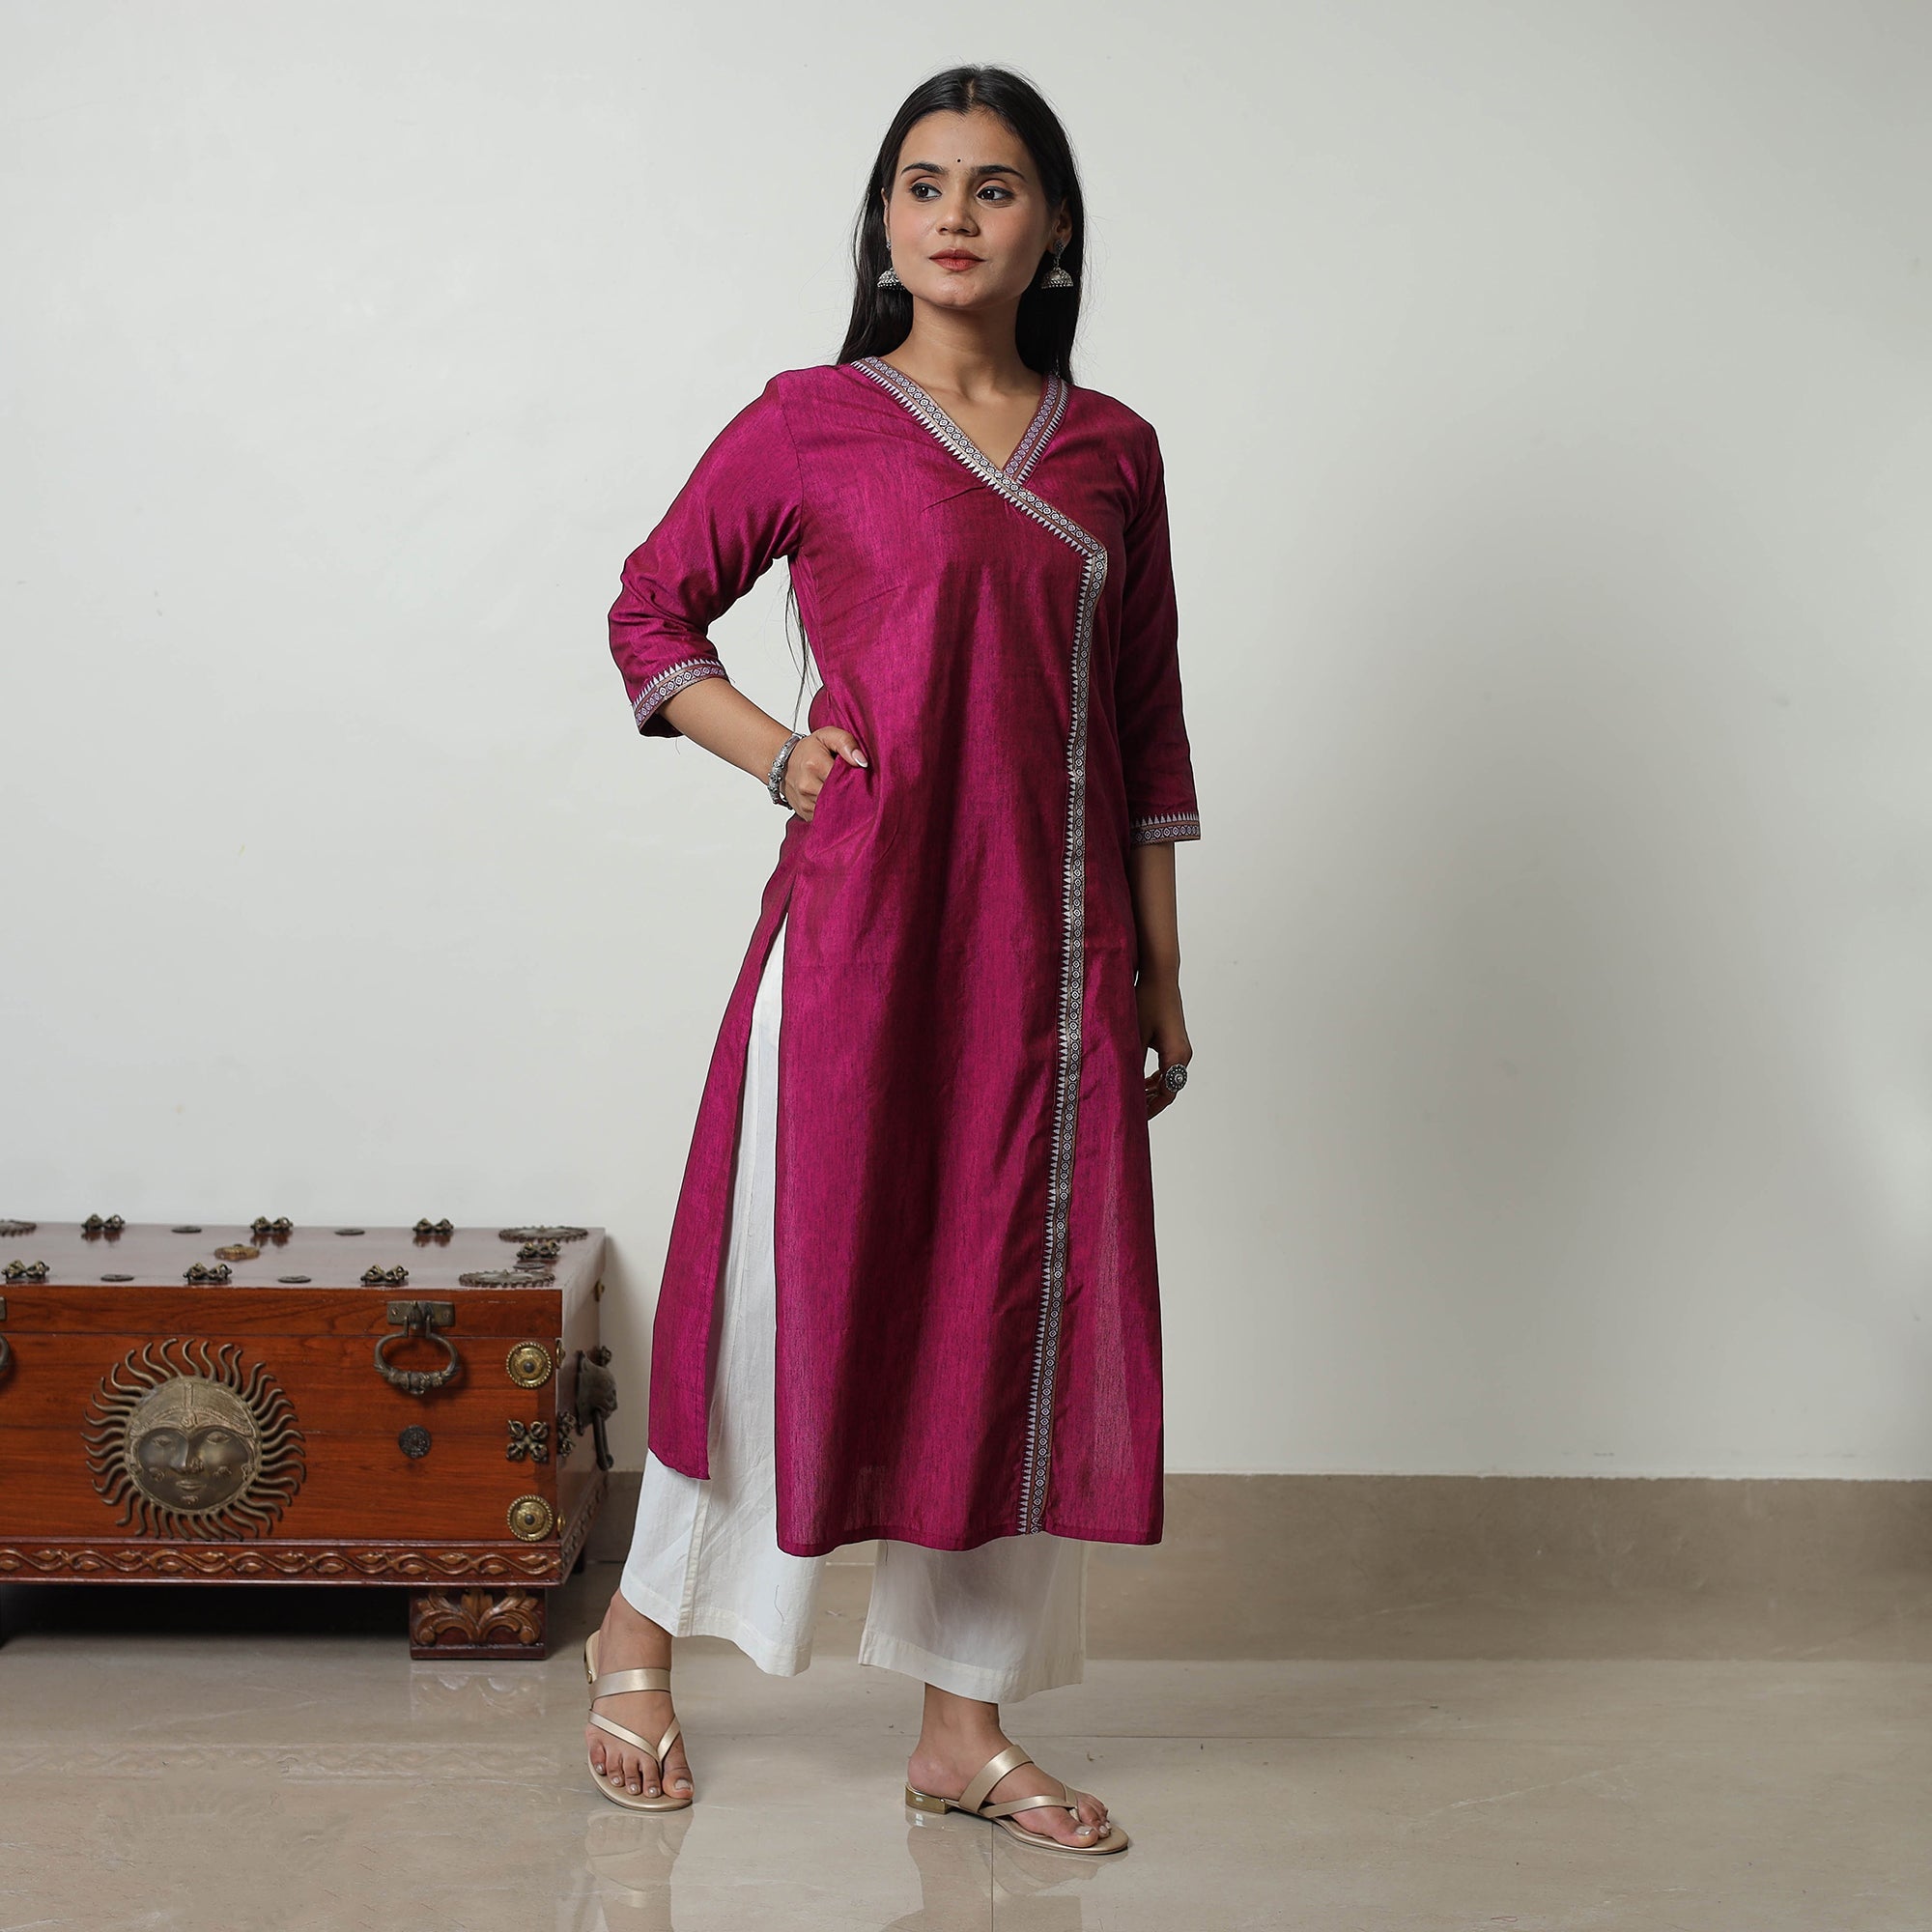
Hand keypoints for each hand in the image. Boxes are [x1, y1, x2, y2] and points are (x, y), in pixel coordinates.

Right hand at [785, 727, 867, 820]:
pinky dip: (833, 812)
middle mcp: (806, 785)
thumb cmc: (809, 748)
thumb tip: (862, 762)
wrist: (783, 762)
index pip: (843, 779)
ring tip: (846, 794)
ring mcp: (804, 802)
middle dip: (851, 794)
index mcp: (814, 765)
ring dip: (843, 804)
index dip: (856, 780)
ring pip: (833, 810)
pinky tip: (835, 802)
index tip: (861, 778)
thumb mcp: (828, 736)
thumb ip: (846, 743)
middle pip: (840, 797)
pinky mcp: (804, 814)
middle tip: (857, 788)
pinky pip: (825, 817)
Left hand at [1137, 978, 1190, 1119]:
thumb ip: (1131, 1062)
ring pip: (1167, 1079)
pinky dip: (1154, 1078)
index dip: (1149, 1109)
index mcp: (1175, 1056)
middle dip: (1149, 1103)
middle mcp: (1182, 1054)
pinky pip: (1167, 1068)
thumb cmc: (1146, 1001)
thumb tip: (1121, 1086)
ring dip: (1150, 1090)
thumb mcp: (1133, 1034)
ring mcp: (1181, 1048)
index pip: (1166, 1094)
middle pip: (1168, 1089)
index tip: (1133, 1118)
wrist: (1160, 976)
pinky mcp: (1175, 1042)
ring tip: (1130, 1099)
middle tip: (1129, 1113)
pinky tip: (1138, 1080)